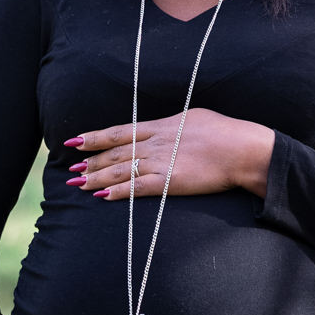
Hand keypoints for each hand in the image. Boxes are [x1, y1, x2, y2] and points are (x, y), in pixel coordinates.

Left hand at [63, 109, 274, 200]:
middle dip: (91, 161)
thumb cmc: (225, 132)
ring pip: (121, 170)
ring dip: (97, 178)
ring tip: (79, 184)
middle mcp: (156, 143)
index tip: (75, 141)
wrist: (243, 149)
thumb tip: (164, 126)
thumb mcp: (195, 118)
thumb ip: (174, 124)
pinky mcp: (170, 182)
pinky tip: (103, 197)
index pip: (119, 131)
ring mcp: (162, 162)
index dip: (95, 137)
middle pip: (115, 153)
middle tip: (71, 169)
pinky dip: (119, 192)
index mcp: (161, 126)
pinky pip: (138, 188)